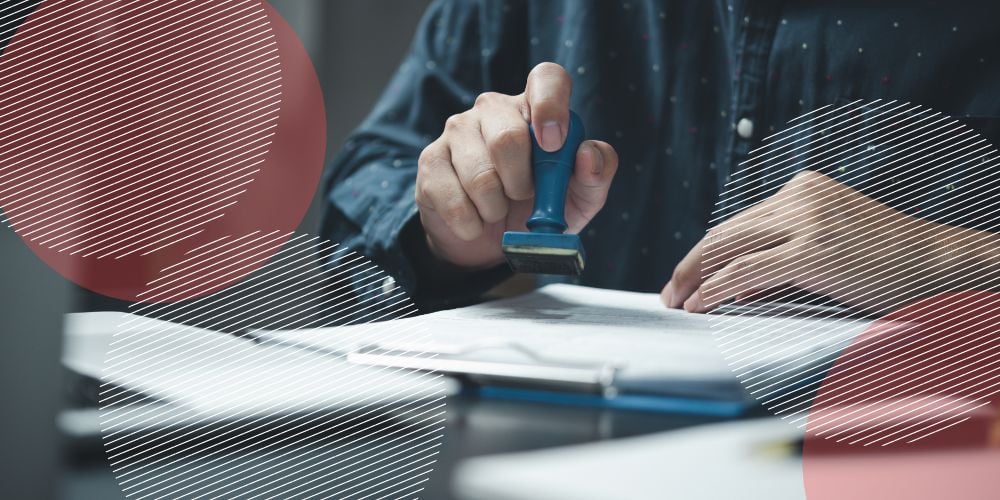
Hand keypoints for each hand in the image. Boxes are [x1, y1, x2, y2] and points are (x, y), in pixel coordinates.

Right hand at [415, 62, 617, 268]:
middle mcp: (493, 109)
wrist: (490, 242)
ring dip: (495, 208)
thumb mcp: (578, 198)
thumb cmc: (538, 208)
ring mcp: (457, 130)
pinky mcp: (431, 160)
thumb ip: (595, 175)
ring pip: (480, 175)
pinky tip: (474, 221)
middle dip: (521, 183)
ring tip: (497, 211)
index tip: (553, 142)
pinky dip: (471, 224)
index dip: (551, 105)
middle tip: (523, 197)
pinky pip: (453, 199)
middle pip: (507, 137)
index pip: (546, 78)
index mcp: (534, 108)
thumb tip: (589, 154)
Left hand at [661, 170, 971, 314]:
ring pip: (727, 247)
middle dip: (689, 265)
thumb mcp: (829, 245)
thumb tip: (736, 283)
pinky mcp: (812, 251)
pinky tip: (700, 304)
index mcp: (801, 189)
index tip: (686, 277)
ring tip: (676, 302)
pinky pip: (745, 270)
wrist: (937, 262)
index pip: (737, 223)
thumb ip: (783, 255)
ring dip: (693, 277)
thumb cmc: (887, 260)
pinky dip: (714, 288)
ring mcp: (805, 221)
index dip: (705, 253)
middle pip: (724, 232)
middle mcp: (798, 197)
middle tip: (669, 292)